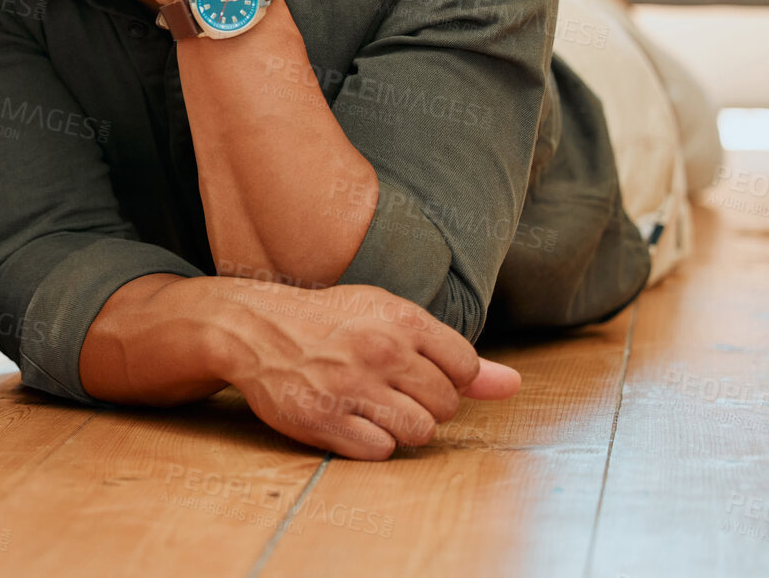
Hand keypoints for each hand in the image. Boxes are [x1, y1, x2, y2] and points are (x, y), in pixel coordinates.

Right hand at [222, 282, 520, 459]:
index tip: (418, 371)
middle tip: (389, 389)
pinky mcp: (324, 419)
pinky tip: (350, 419)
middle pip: (446, 405)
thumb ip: (452, 353)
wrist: (254, 328)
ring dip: (402, 427)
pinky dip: (370, 442)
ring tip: (373, 406)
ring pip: (420, 432)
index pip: (466, 368)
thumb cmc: (329, 321)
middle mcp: (380, 351)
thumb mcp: (388, 318)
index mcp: (400, 319)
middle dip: (426, 404)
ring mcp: (351, 387)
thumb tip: (514, 385)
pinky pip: (380, 451)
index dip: (448, 377)